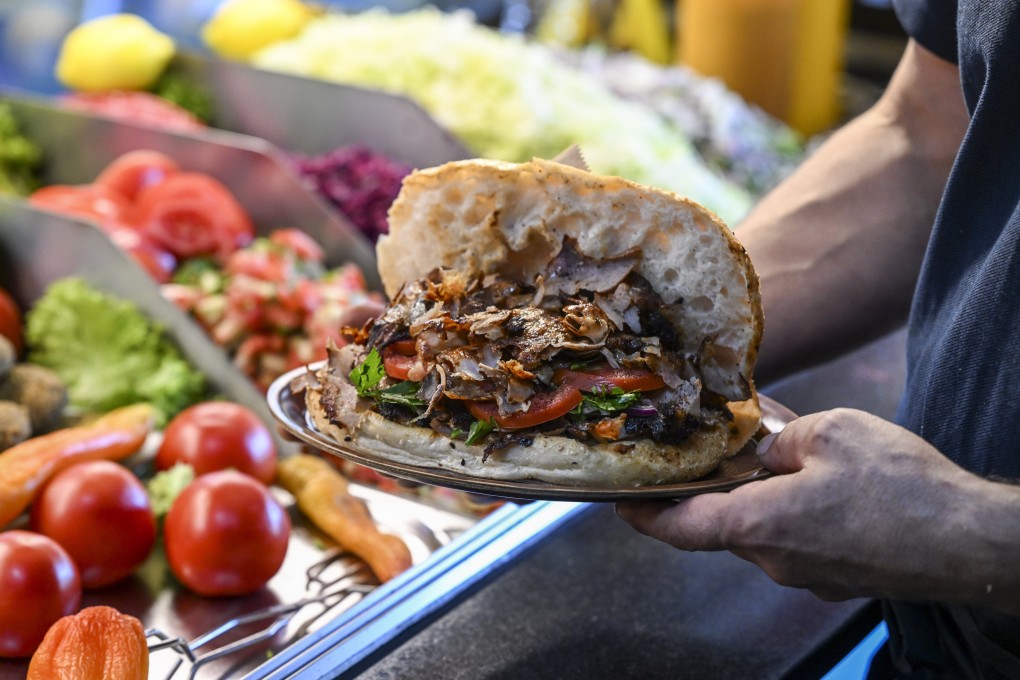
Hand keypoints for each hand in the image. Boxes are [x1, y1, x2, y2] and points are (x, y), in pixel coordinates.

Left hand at [617, 408, 1005, 605]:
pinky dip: (790, 508)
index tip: (620, 499)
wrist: (971, 544)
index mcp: (757, 525)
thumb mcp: (830, 433)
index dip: (641, 513)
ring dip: (758, 493)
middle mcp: (774, 559)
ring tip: (775, 451)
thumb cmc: (902, 489)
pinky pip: (797, 537)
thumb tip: (762, 449)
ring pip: (762, 527)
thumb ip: (780, 438)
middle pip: (721, 520)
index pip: (676, 527)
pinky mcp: (837, 574)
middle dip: (714, 484)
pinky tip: (815, 477)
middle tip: (715, 445)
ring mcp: (807, 573)